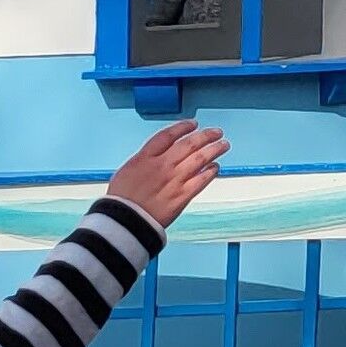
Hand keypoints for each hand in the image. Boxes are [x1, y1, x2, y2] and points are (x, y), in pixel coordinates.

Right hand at [106, 121, 227, 226]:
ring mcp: (174, 180)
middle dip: (205, 136)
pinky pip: (201, 180)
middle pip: (189, 144)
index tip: (193, 124)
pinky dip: (210, 172)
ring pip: (200, 159)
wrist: (123, 222)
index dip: (183, 127)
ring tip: (224, 145)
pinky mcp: (182, 196)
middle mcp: (162, 166)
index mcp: (145, 158)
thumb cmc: (121, 199)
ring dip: (214, 150)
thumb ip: (145, 159)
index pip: (168, 135)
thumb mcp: (127, 170)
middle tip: (217, 132)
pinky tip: (216, 167)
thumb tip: (159, 152)